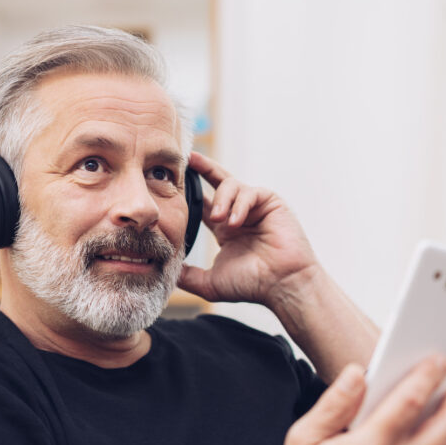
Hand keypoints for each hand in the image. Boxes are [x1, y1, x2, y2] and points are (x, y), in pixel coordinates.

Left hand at [177, 152, 318, 306]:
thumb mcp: (210, 282)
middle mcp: (238, 214)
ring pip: (231, 185)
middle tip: (187, 160)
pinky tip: (235, 222)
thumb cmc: (252, 284)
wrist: (281, 284)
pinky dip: (239, 205)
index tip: (172, 180)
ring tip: (220, 220)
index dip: (190, 190)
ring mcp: (255, 207)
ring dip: (222, 200)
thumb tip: (164, 273)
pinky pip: (250, 192)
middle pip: (218, 182)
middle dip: (202, 168)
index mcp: (224, 229)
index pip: (203, 202)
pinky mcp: (270, 202)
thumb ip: (187, 276)